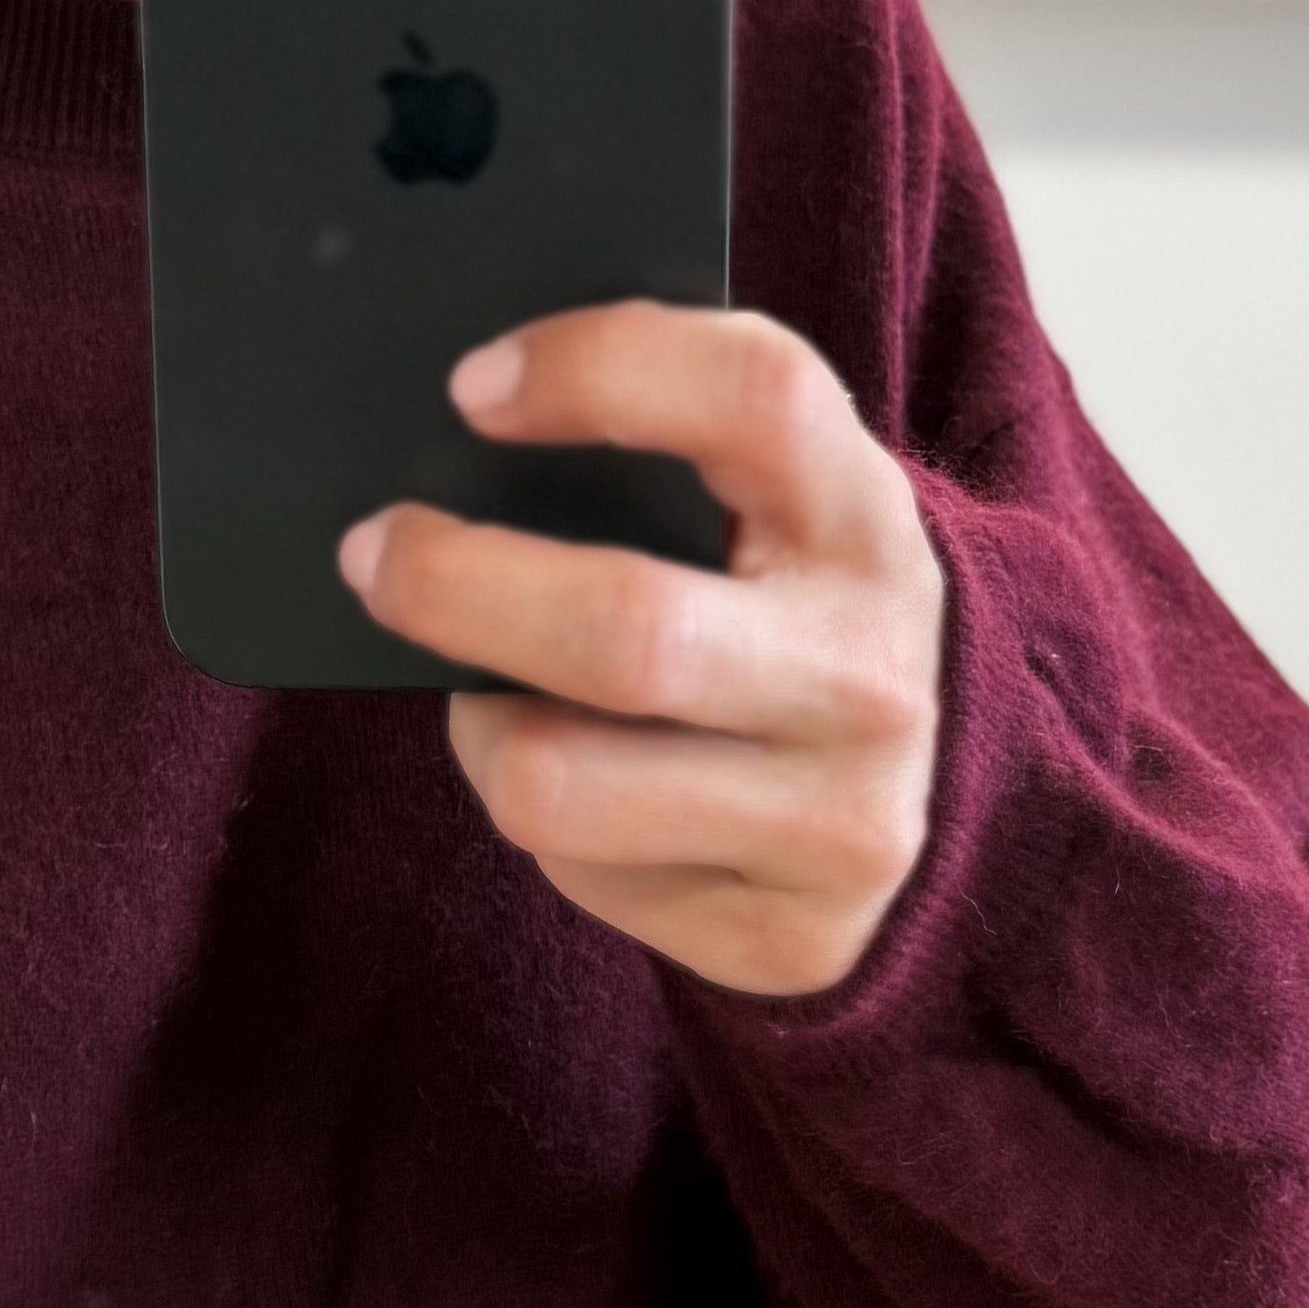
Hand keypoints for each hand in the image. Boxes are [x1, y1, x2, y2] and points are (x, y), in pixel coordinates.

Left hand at [337, 306, 946, 999]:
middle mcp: (868, 672)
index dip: (599, 368)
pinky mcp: (793, 940)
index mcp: (861, 516)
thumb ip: (656, 456)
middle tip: (374, 555)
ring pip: (555, 783)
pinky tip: (592, 795)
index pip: (754, 395)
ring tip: (498, 699)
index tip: (473, 388)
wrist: (934, 794)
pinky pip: (580, 873)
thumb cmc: (784, 606)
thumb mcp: (769, 506)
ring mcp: (840, 820)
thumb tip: (448, 447)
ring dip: (485, 729)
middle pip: (623, 630)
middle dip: (455, 587)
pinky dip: (548, 826)